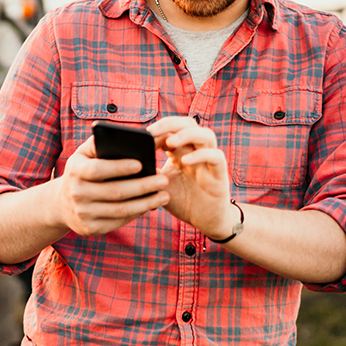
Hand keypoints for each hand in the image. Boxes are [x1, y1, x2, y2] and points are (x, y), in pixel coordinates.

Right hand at [54, 136, 168, 236]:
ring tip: (165, 195)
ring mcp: (83, 213)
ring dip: (146, 203)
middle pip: (115, 191)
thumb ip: (101, 142)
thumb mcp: (84, 154)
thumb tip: (128, 136)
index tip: (141, 163)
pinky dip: (137, 213)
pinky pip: (118, 221)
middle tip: (164, 180)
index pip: (98, 169)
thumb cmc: (83, 170)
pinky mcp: (91, 229)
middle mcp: (76, 193)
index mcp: (75, 170)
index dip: (119, 167)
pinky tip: (151, 206)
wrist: (62, 203)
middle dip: (143, 186)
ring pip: (120, 210)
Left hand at [148, 117, 232, 239]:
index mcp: (182, 151)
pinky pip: (216, 156)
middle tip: (153, 131)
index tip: (143, 135)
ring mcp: (210, 161)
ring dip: (187, 134)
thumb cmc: (183, 201)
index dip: (159, 128)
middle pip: (189, 124)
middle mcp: (197, 152)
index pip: (173, 128)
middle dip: (170, 124)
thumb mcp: (160, 186)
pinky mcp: (220, 174)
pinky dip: (200, 155)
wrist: (205, 221)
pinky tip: (184, 161)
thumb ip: (148, 173)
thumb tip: (125, 164)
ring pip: (206, 135)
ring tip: (170, 142)